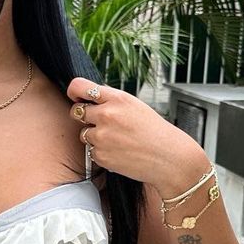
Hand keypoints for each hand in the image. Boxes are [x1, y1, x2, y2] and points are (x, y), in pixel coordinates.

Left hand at [66, 77, 209, 191]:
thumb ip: (111, 100)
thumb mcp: (135, 106)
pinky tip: (120, 152)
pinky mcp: (100, 155)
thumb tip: (89, 98)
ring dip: (94, 137)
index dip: (74, 92)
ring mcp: (101, 136)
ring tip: (118, 140)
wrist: (168, 157)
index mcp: (116, 98)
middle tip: (100, 123)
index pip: (79, 86)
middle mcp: (106, 115)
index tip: (76, 97)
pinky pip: (91, 151)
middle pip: (76, 111)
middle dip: (84, 117)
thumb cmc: (154, 131)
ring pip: (83, 134)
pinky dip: (102, 152)